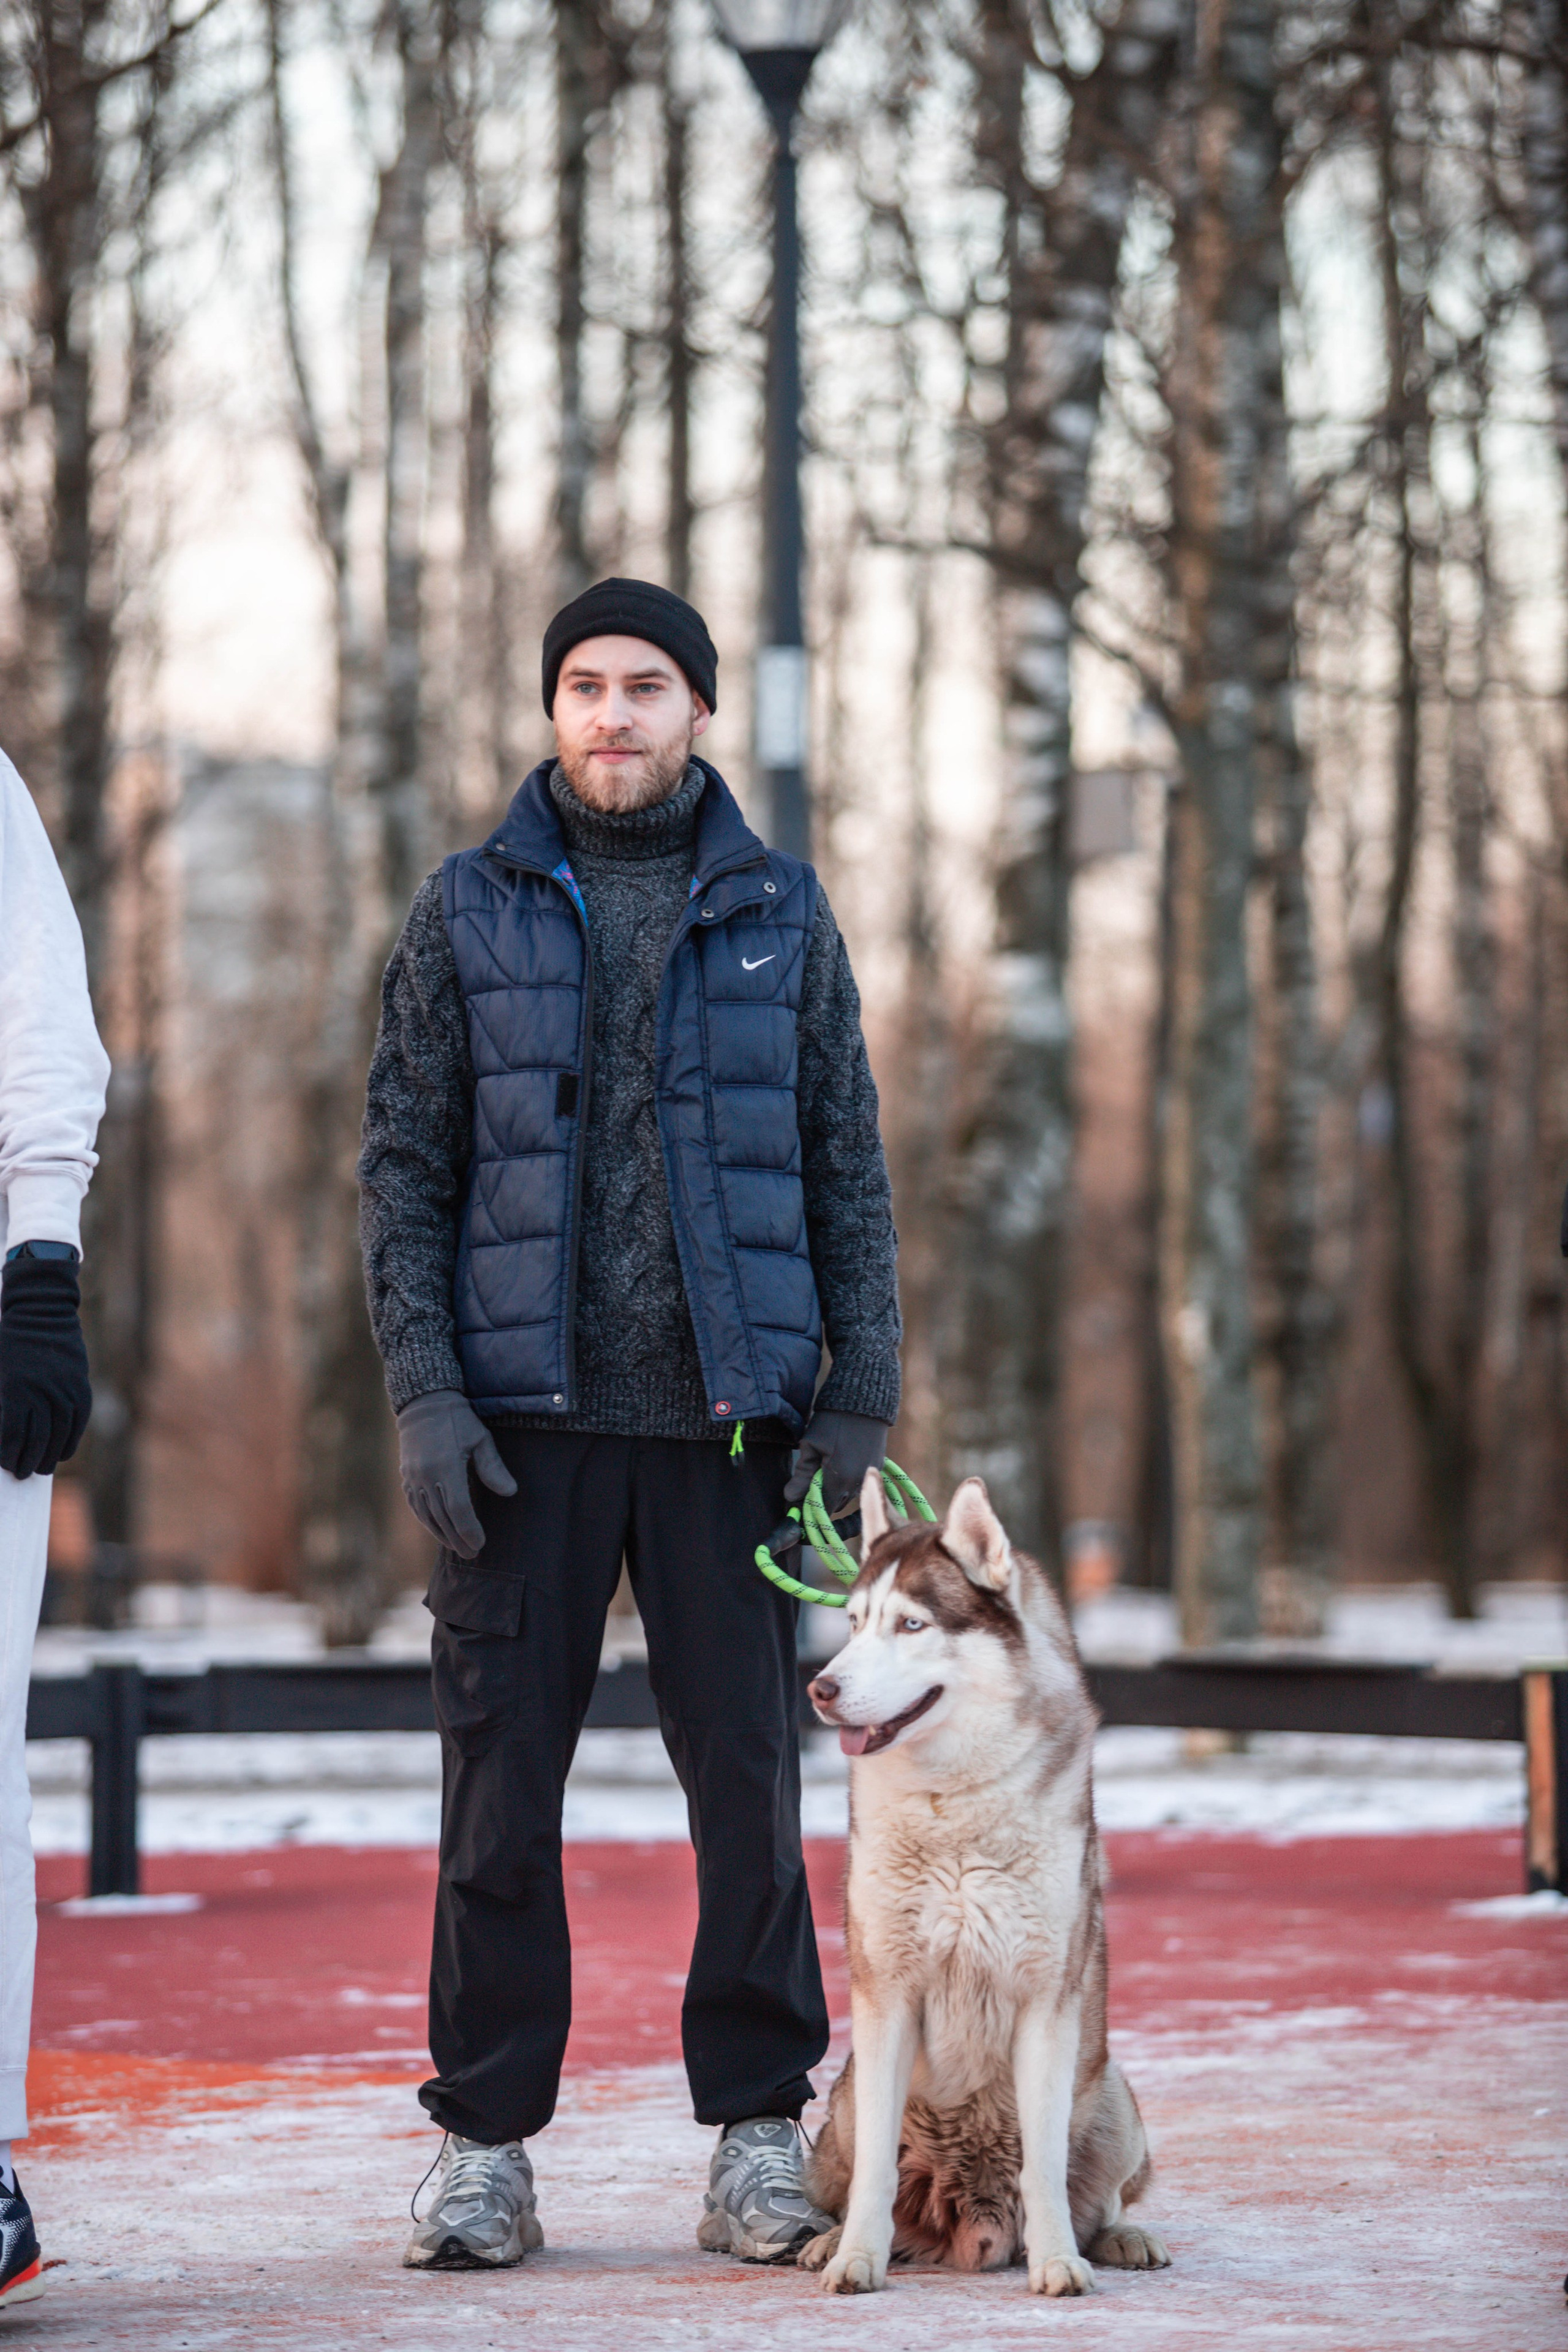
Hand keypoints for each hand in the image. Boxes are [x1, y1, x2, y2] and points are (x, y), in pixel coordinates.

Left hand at [0, 1253, 91, 1478]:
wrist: (42, 1311)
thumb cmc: (8, 1340)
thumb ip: (0, 1402)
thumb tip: (2, 1432)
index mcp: (16, 1388)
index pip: (13, 1433)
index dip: (8, 1454)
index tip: (5, 1463)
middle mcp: (43, 1392)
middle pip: (37, 1439)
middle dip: (27, 1460)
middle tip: (20, 1473)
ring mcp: (65, 1389)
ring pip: (59, 1434)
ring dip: (49, 1456)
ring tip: (39, 1469)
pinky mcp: (80, 1386)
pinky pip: (77, 1422)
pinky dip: (70, 1441)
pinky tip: (61, 1454)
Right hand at [396, 1389, 517, 1557]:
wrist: (424, 1403)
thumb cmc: (458, 1420)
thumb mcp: (480, 1439)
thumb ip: (493, 1467)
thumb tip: (510, 1492)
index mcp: (446, 1466)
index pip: (458, 1509)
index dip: (469, 1530)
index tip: (480, 1543)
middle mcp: (426, 1475)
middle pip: (442, 1517)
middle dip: (457, 1538)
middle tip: (471, 1554)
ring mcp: (413, 1477)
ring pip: (426, 1514)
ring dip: (441, 1534)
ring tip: (456, 1547)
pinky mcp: (406, 1476)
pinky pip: (415, 1505)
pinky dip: (426, 1520)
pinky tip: (437, 1529)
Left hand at [784, 1411, 888, 1517]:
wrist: (864, 1400)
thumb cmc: (833, 1420)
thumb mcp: (811, 1445)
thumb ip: (801, 1475)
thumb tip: (790, 1497)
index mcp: (840, 1480)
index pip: (822, 1508)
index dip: (808, 1507)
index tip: (798, 1500)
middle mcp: (858, 1484)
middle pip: (835, 1504)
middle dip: (821, 1499)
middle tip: (809, 1483)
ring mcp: (869, 1476)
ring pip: (848, 1496)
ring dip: (835, 1491)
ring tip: (824, 1471)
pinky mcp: (877, 1467)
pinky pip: (860, 1484)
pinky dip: (848, 1482)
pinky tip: (840, 1465)